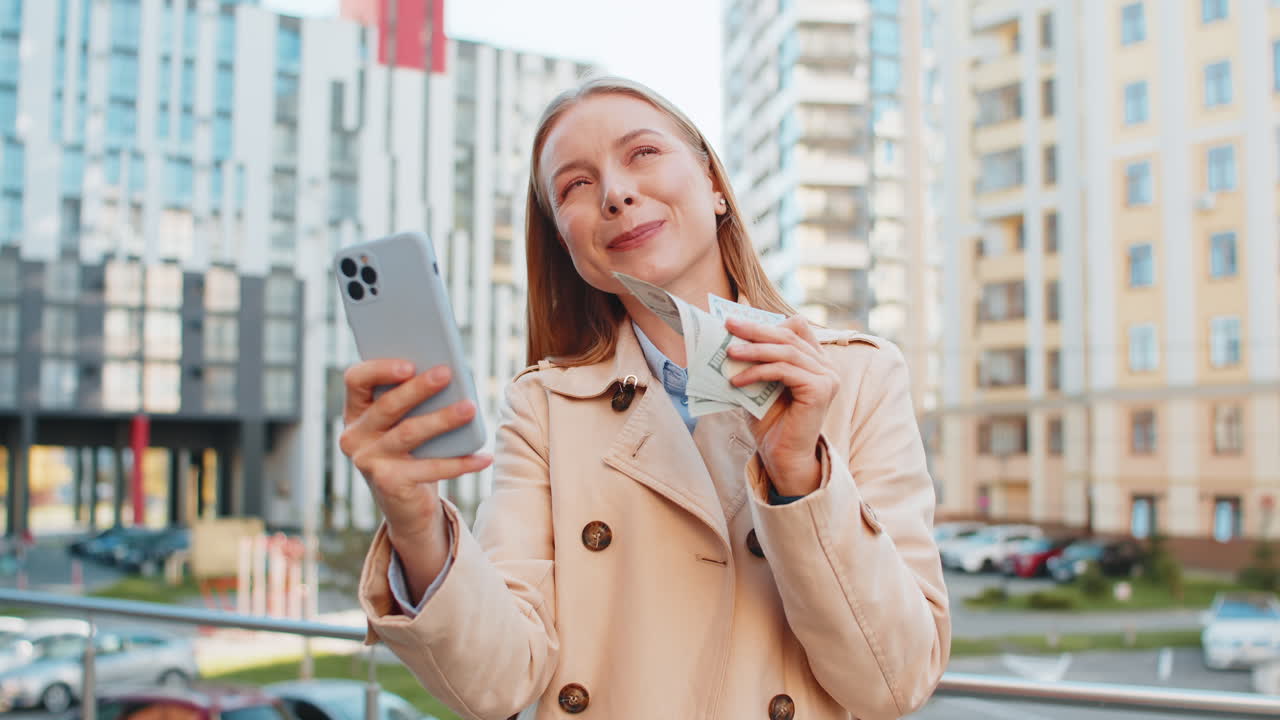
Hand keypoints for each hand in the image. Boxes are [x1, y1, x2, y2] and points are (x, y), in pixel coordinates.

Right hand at [339, 359, 492, 542]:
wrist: (405, 502)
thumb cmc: (411, 449)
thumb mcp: (408, 420)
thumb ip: (417, 398)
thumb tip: (451, 376)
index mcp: (357, 411)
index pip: (355, 380)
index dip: (379, 369)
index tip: (409, 363)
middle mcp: (355, 436)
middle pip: (387, 406)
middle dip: (418, 388)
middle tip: (447, 373)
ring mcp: (368, 461)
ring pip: (409, 433)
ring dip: (442, 419)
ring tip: (470, 408)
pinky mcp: (388, 483)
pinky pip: (429, 468)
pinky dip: (460, 463)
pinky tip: (484, 456)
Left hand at [724, 315, 838, 495]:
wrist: (782, 457)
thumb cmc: (770, 422)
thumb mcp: (760, 383)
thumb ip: (756, 360)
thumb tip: (730, 335)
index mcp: (815, 360)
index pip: (796, 327)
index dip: (768, 321)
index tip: (739, 319)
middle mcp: (827, 366)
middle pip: (789, 334)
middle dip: (756, 328)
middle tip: (729, 324)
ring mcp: (827, 377)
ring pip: (786, 350)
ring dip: (754, 349)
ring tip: (729, 353)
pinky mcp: (821, 389)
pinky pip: (785, 370)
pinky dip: (758, 371)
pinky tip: (737, 380)